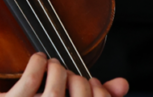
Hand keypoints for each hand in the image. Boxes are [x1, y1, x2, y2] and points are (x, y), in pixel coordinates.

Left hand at [0, 53, 128, 96]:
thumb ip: (94, 95)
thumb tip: (122, 84)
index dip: (102, 93)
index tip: (95, 84)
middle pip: (79, 96)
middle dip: (80, 81)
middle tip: (71, 75)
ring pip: (54, 93)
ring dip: (57, 71)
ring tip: (53, 66)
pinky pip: (30, 82)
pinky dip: (37, 65)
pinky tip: (38, 60)